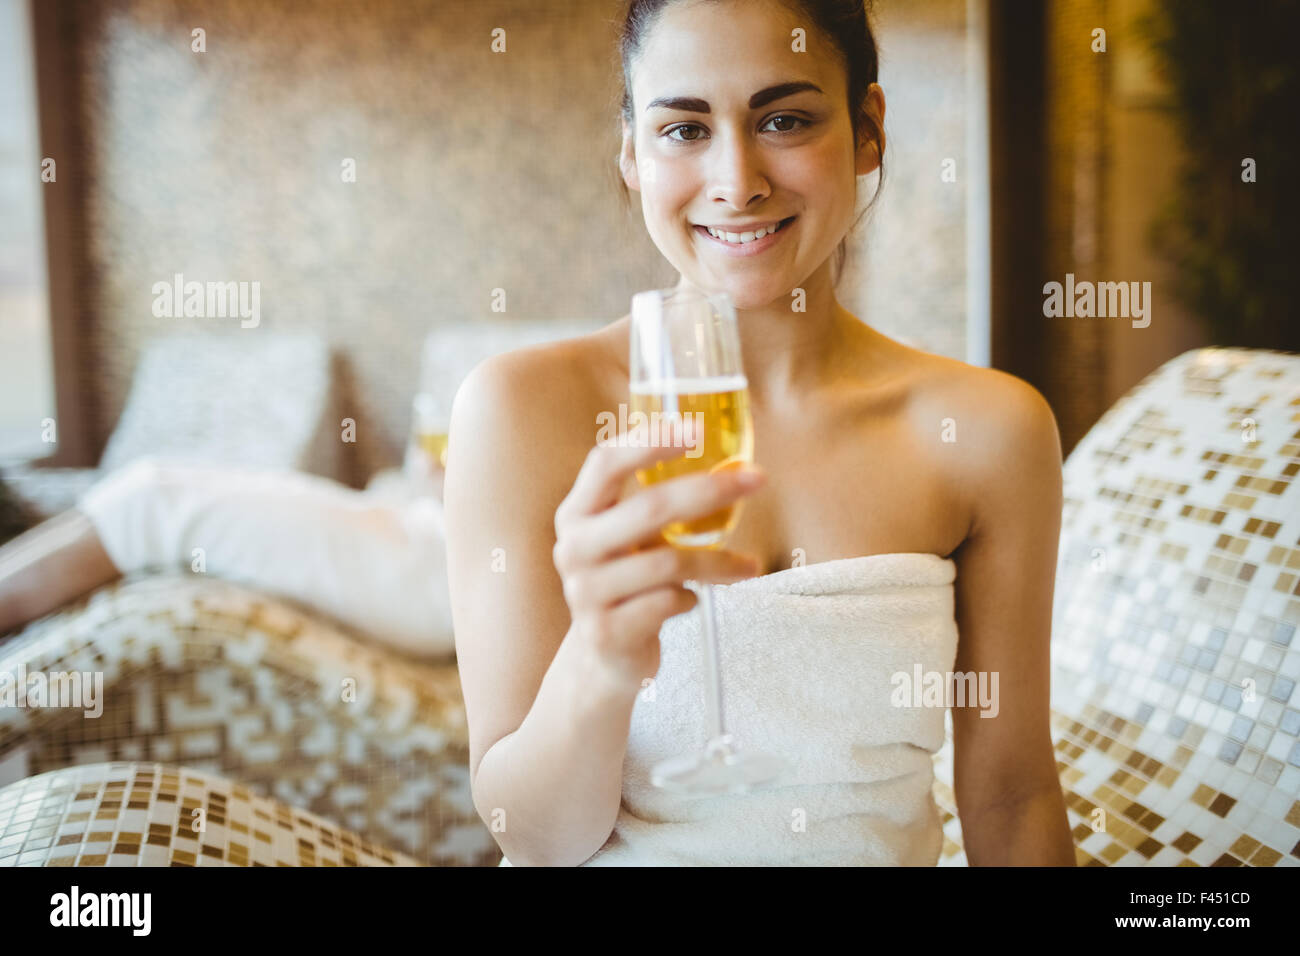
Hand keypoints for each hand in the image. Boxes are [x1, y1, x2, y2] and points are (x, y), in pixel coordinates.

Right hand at [552, 418, 764, 691]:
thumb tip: (735, 467)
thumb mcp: (628, 537)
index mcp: (577, 512)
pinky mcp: (605, 631)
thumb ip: (658, 503)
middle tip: (758, 478)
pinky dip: (690, 599)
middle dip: (711, 489)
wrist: (602, 656)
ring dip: (719, 562)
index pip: (606, 462)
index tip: (698, 427)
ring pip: (668, 562)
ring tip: (749, 566)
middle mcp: (573, 547)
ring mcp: (584, 591)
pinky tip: (691, 600)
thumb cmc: (629, 581)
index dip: (649, 440)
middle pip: (649, 507)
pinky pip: (667, 603)